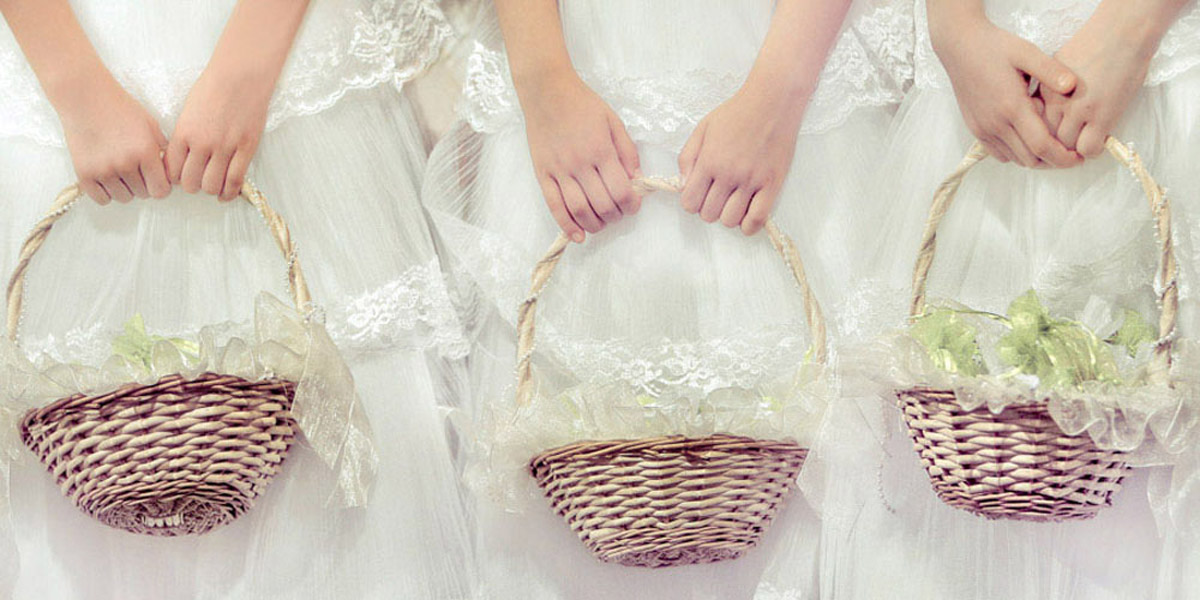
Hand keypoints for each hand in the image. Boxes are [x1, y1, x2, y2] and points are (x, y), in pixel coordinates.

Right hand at [57, 72, 170, 204]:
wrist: (85, 97)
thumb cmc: (119, 108)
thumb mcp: (150, 124)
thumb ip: (162, 148)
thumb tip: (170, 171)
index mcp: (145, 152)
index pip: (161, 190)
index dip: (161, 186)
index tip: (157, 180)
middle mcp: (125, 164)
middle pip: (143, 194)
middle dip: (144, 185)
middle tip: (137, 171)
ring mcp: (103, 170)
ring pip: (124, 198)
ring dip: (126, 189)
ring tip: (122, 172)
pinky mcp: (84, 173)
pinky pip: (102, 199)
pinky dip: (107, 192)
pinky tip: (108, 179)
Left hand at [166, 59, 272, 201]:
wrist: (241, 76)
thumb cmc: (214, 88)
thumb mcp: (188, 110)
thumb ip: (184, 135)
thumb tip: (182, 158)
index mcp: (184, 133)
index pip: (171, 170)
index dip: (173, 178)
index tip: (179, 176)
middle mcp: (202, 143)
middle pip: (190, 182)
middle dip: (191, 186)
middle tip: (196, 181)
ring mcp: (225, 148)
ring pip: (212, 185)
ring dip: (210, 189)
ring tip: (212, 184)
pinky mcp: (246, 149)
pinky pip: (235, 181)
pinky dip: (229, 193)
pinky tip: (225, 194)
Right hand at [520, 73, 640, 242]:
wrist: (547, 91)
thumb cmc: (583, 104)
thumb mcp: (614, 122)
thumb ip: (627, 152)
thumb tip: (636, 179)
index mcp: (601, 150)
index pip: (621, 190)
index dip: (631, 205)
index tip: (633, 205)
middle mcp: (580, 163)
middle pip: (602, 204)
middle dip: (615, 216)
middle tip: (618, 213)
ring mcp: (559, 170)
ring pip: (579, 210)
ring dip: (595, 224)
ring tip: (601, 223)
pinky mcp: (542, 174)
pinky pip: (554, 206)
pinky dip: (567, 225)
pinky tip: (578, 235)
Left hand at [678, 83, 802, 235]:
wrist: (772, 100)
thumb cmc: (737, 112)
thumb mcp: (703, 128)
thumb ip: (688, 157)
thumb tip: (683, 185)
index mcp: (709, 161)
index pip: (690, 202)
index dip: (691, 202)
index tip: (699, 194)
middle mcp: (728, 174)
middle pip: (709, 214)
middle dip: (709, 209)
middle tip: (717, 196)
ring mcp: (751, 180)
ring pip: (730, 220)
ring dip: (728, 216)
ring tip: (733, 202)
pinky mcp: (772, 184)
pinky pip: (757, 219)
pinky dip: (749, 225)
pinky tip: (747, 217)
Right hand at [930, 9, 1081, 167]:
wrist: (960, 47)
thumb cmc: (994, 47)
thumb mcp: (1026, 52)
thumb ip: (1051, 71)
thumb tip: (1073, 86)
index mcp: (1012, 106)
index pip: (1041, 146)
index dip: (1063, 158)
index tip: (1079, 158)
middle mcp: (995, 123)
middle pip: (1029, 159)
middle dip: (1053, 161)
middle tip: (1069, 151)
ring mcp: (983, 129)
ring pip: (1014, 159)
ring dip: (1035, 157)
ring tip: (1050, 143)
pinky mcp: (975, 129)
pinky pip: (999, 154)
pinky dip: (1016, 153)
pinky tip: (1026, 137)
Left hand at [1040, 4, 1168, 157]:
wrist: (1122, 33)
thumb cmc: (1093, 45)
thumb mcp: (1057, 64)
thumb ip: (1047, 87)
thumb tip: (1043, 107)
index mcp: (1045, 91)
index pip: (1033, 124)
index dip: (1041, 133)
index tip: (1050, 136)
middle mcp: (1058, 103)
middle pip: (1046, 139)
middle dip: (1053, 147)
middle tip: (1064, 148)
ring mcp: (1079, 111)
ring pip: (1065, 147)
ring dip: (1072, 151)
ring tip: (1080, 146)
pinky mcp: (1102, 116)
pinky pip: (1088, 148)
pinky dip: (1091, 151)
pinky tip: (1097, 142)